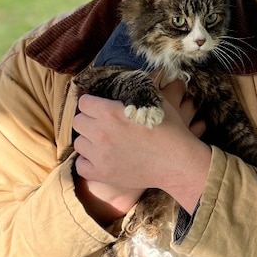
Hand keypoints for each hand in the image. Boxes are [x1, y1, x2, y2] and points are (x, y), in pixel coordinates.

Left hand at [73, 80, 210, 214]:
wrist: (178, 162)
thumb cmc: (170, 130)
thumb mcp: (155, 101)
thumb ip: (134, 91)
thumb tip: (125, 82)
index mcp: (110, 112)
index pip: (83, 102)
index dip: (93, 103)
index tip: (101, 108)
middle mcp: (101, 132)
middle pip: (78, 122)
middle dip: (89, 121)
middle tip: (103, 125)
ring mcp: (100, 155)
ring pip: (79, 143)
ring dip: (89, 141)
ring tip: (105, 143)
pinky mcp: (102, 174)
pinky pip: (80, 166)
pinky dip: (88, 162)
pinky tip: (101, 159)